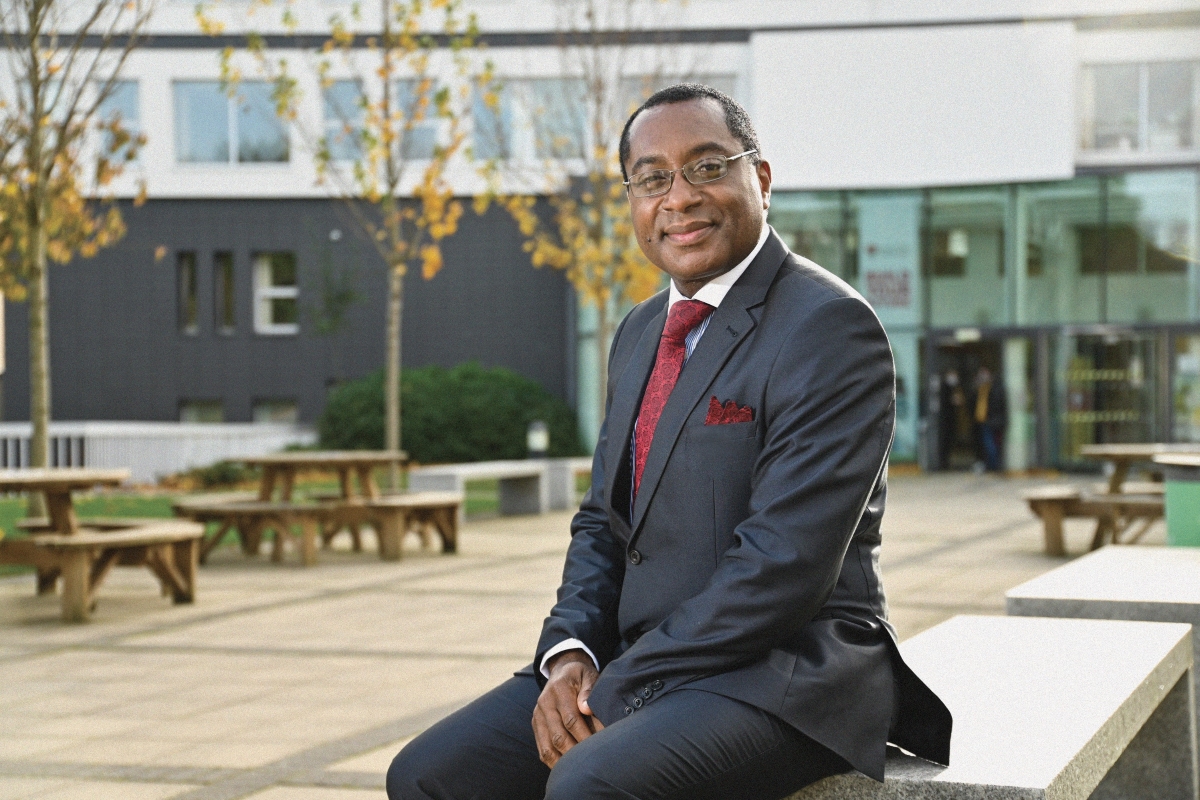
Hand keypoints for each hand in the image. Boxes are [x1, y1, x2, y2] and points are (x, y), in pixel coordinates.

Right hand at [532, 650, 604, 767]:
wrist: (562, 671)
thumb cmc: (580, 676)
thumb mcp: (588, 675)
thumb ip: (589, 690)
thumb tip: (587, 708)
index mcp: (558, 689)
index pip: (571, 719)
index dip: (586, 736)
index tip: (600, 747)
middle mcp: (544, 703)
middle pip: (559, 736)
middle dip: (576, 752)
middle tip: (592, 763)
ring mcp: (537, 715)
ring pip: (547, 747)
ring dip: (563, 762)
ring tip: (579, 771)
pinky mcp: (536, 725)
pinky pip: (542, 749)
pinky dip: (553, 762)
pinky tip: (567, 770)